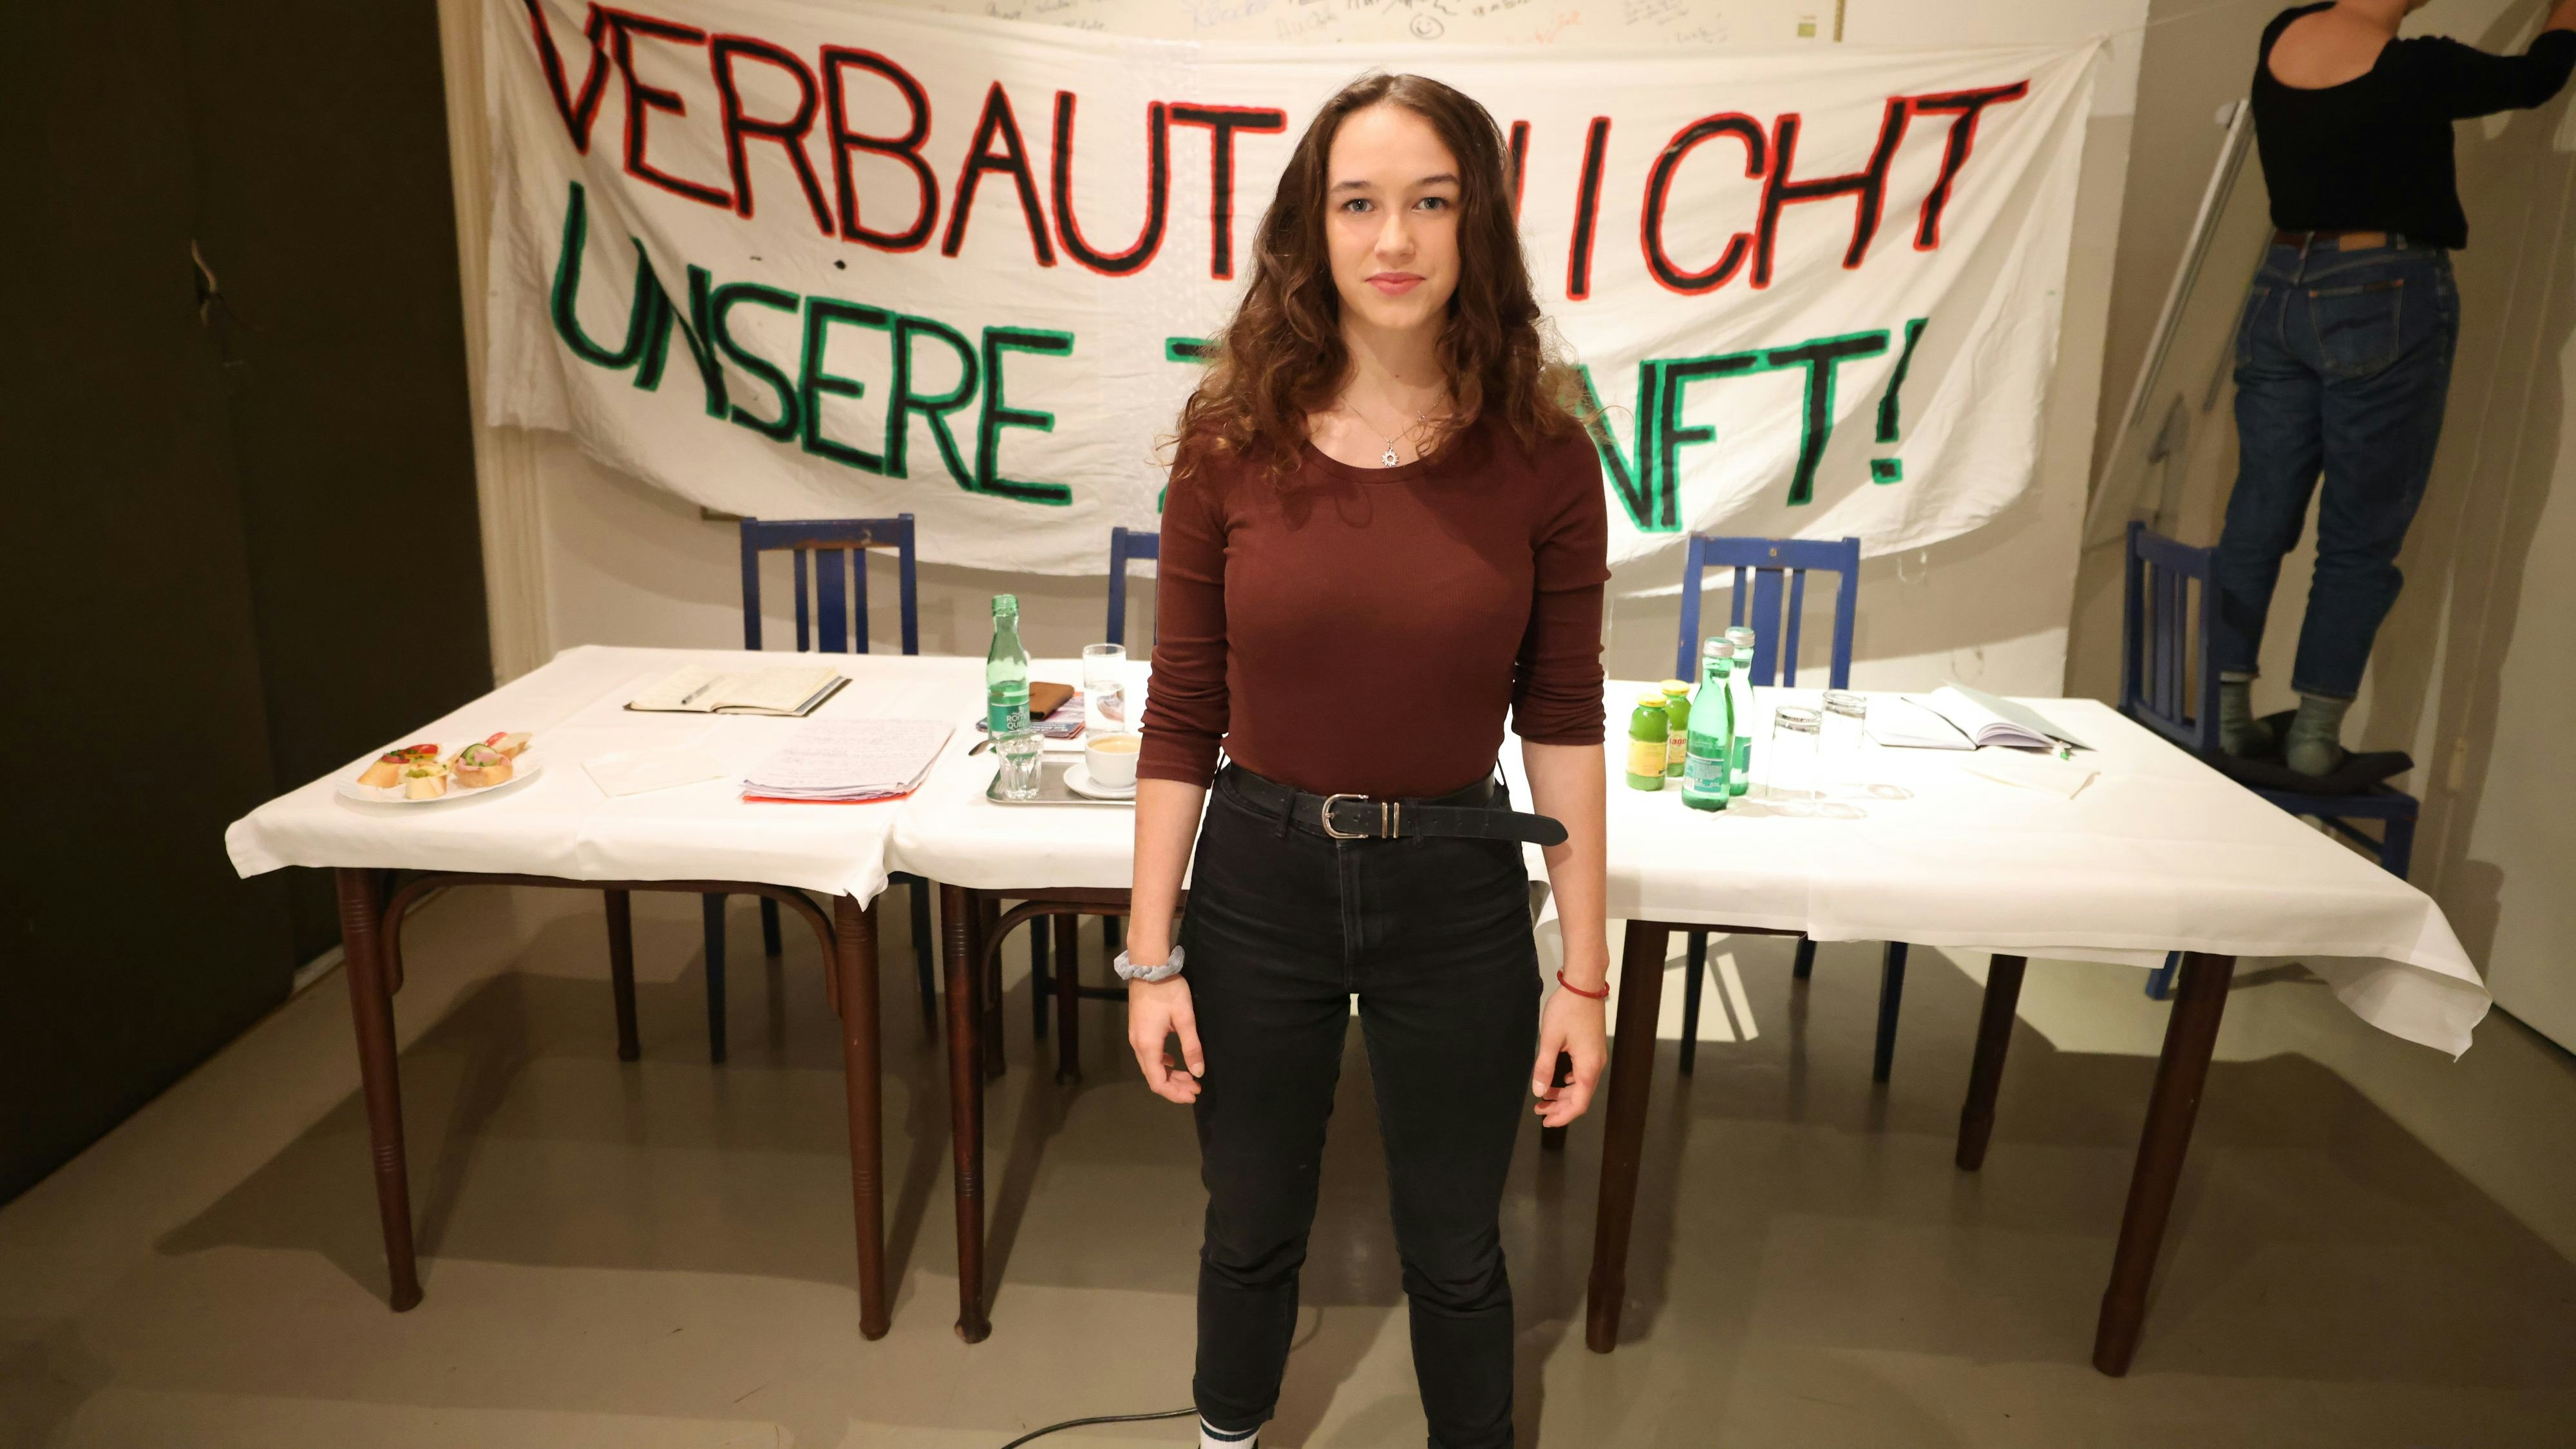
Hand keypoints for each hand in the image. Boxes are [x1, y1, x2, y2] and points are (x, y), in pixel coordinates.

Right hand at [1127, 975, 1203, 1103]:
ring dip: (1169, 1074)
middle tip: (1196, 1088)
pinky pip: (1149, 1055)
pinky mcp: (1138, 1030)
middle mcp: (1138, 1045)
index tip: (1193, 1094)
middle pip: (1153, 1077)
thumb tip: (1198, 1072)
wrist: (1149, 966)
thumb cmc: (1168, 991)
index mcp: (1148, 1045)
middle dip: (1175, 1086)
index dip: (1175, 1093)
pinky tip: (1174, 1061)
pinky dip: (1162, 1063)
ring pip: (1151, 1066)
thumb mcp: (1185, 1018)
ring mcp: (1135, 1037)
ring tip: (1189, 1076)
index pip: (1158, 1082)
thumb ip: (1191, 1046)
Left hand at [1530, 981, 1606, 1127]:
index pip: (1579, 1103)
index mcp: (1588, 1066)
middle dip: (1560, 1107)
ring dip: (1563, 1094)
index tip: (1546, 1122)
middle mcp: (1596, 1064)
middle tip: (1539, 1111)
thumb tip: (1539, 1091)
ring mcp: (1596, 1056)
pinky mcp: (1593, 1048)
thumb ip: (1544, 1067)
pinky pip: (1582, 1073)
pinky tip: (1557, 1080)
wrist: (1584, 985)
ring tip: (1543, 1097)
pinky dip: (1569, 1082)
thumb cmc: (1567, 1010)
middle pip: (1581, 1097)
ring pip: (1581, 1085)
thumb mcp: (1550, 1040)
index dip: (1563, 1116)